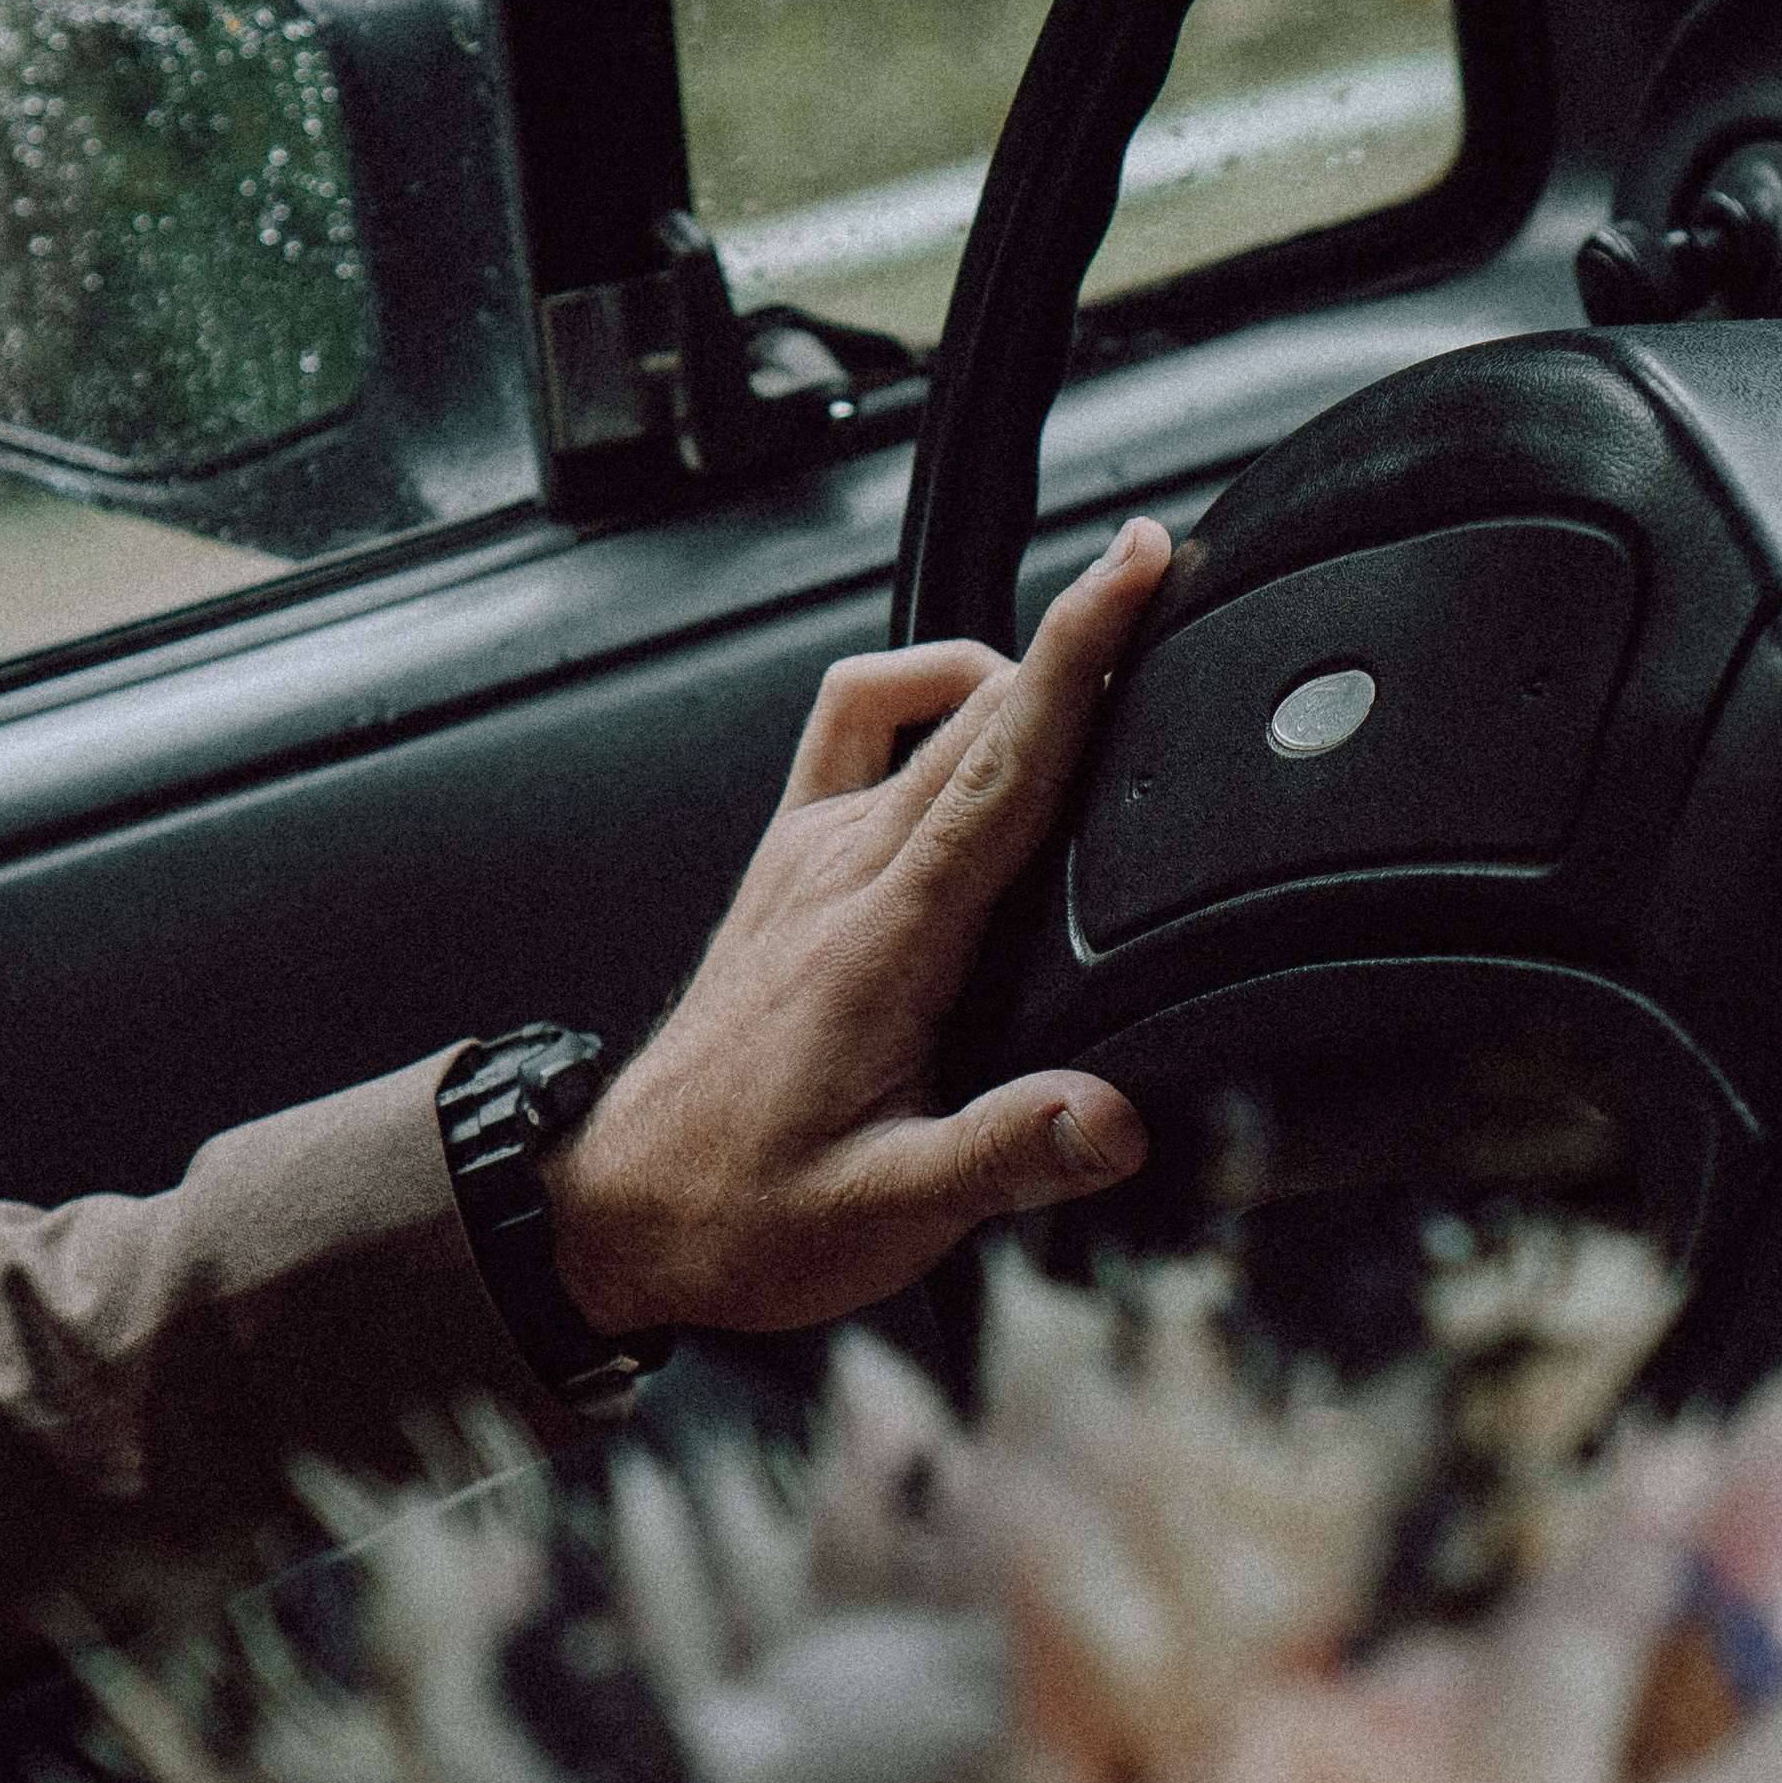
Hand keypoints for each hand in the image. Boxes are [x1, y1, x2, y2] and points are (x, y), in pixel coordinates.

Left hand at [543, 517, 1172, 1332]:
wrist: (618, 1209)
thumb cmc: (743, 1211)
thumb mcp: (885, 1214)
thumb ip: (1004, 1159)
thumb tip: (1109, 1121)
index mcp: (886, 941)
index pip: (1001, 764)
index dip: (1078, 654)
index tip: (1136, 569)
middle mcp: (841, 873)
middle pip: (979, 714)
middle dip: (1077, 636)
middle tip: (1162, 587)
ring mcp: (808, 856)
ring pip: (921, 711)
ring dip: (1007, 669)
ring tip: (1092, 664)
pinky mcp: (789, 863)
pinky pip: (852, 729)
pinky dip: (921, 699)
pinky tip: (971, 730)